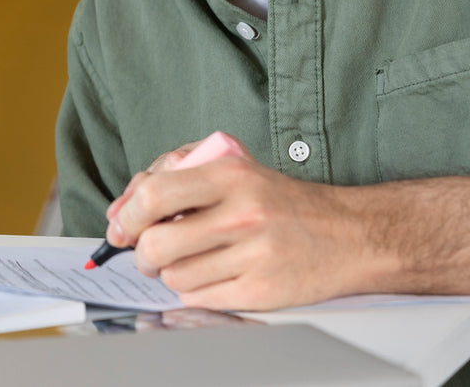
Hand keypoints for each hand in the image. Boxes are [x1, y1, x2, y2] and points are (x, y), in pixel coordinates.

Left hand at [105, 149, 372, 310]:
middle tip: (149, 252)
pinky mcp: (262, 291)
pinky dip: (195, 292)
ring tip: (192, 261)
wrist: (348, 234)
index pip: (154, 194)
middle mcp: (243, 213)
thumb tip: (121, 211)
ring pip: (175, 277)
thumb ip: (172, 177)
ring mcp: (254, 255)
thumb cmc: (278, 200)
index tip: (121, 227)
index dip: (126, 216)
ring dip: (171, 273)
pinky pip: (200, 300)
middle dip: (142, 253)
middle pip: (157, 244)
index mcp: (230, 175)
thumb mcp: (231, 169)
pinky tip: (213, 276)